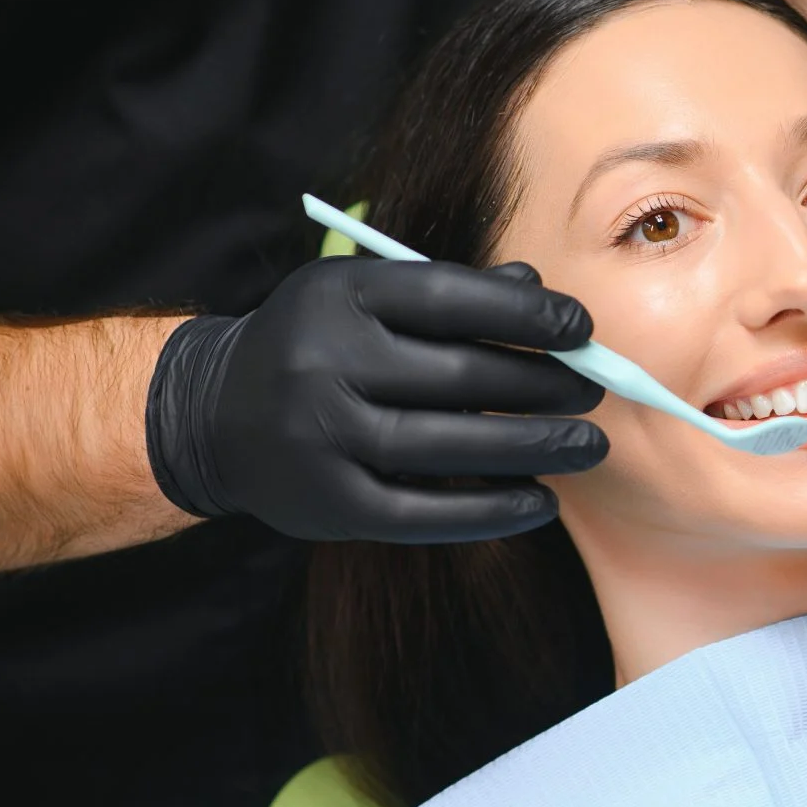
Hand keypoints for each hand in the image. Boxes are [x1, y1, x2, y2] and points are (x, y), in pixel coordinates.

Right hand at [145, 257, 607, 542]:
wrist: (212, 415)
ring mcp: (322, 437)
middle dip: (543, 384)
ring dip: (535, 448)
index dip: (527, 315)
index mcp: (339, 295)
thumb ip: (452, 293)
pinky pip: (427, 513)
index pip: (450, 298)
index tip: (582, 329)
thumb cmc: (319, 346)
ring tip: (588, 445)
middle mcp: (324, 362)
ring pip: (452, 445)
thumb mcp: (367, 298)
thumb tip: (542, 293)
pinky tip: (541, 502)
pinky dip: (493, 511)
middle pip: (462, 376)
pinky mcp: (329, 504)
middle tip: (594, 390)